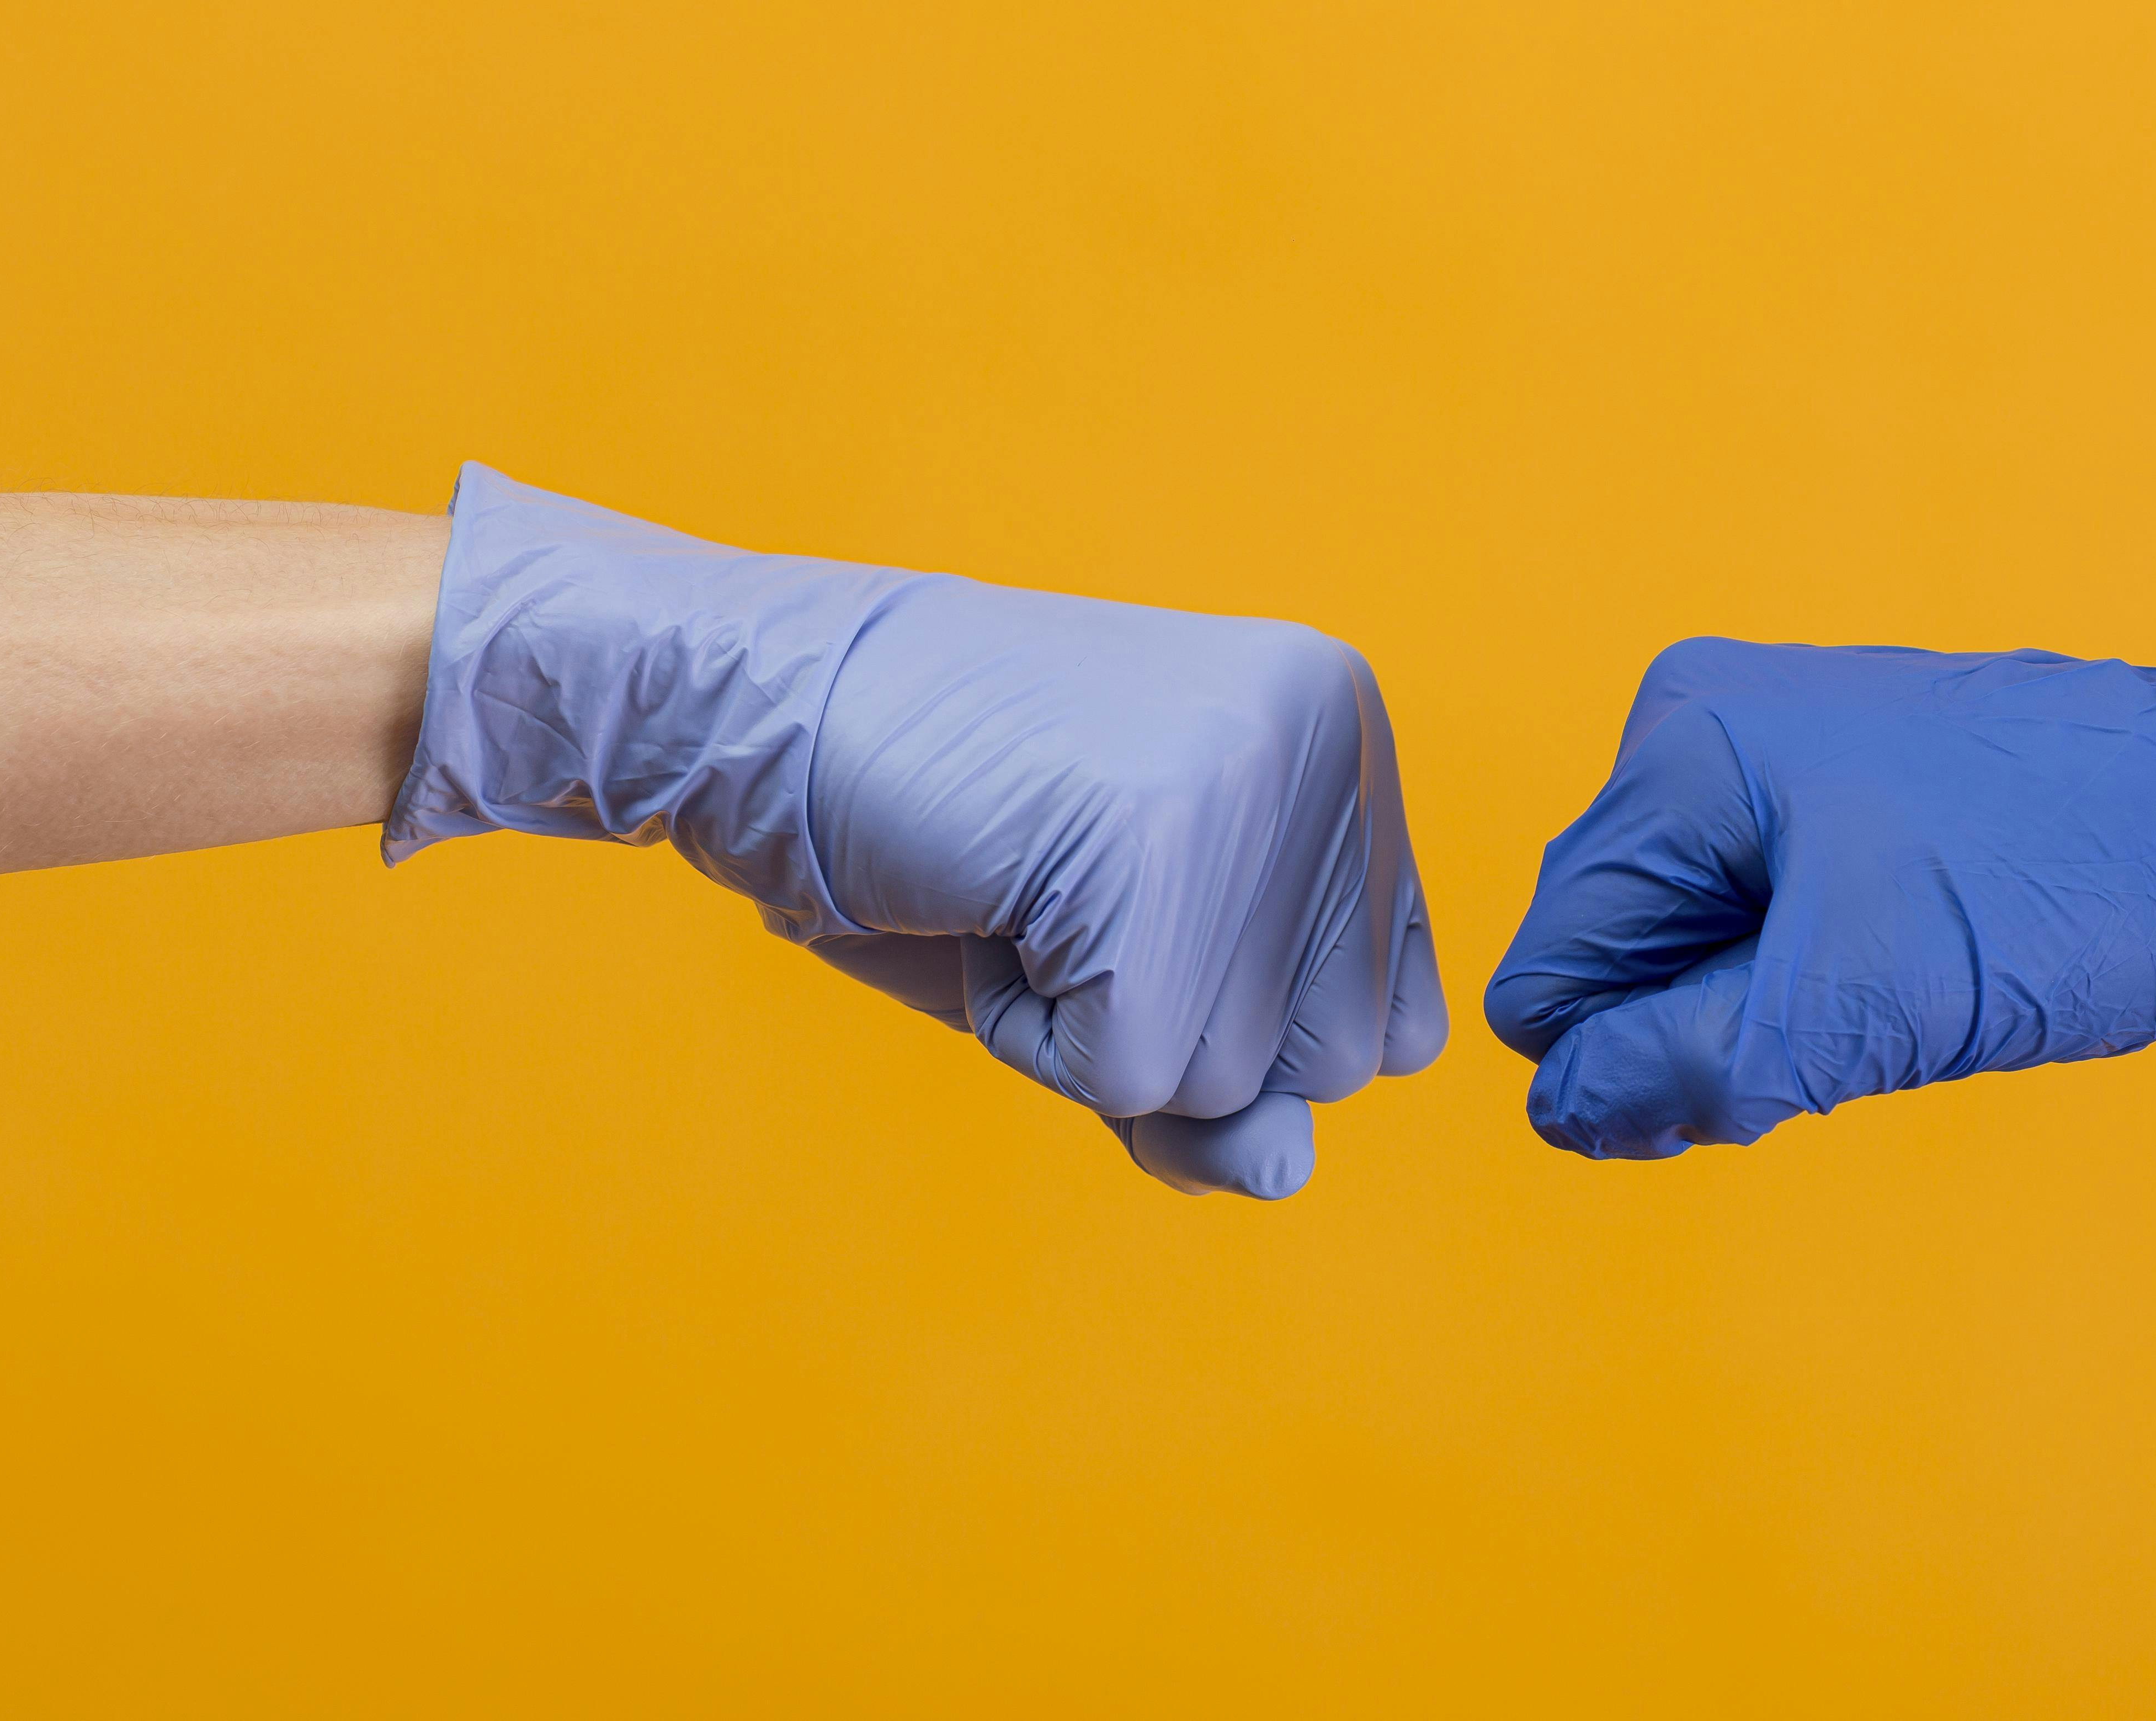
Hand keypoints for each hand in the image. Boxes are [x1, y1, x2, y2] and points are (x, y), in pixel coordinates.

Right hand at [386, 464, 1444, 1197]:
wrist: (766, 709)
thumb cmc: (951, 841)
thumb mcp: (1125, 979)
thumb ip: (1228, 1086)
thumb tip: (1287, 1172)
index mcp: (1346, 738)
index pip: (1389, 1020)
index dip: (1240, 1025)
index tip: (1128, 914)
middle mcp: (1329, 743)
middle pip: (1332, 1063)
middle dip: (1178, 1037)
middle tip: (1060, 903)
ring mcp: (1252, 785)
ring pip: (1233, 1079)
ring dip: (1095, 1034)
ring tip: (1019, 893)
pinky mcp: (1153, 847)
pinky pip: (1126, 1074)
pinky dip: (1028, 1036)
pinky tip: (984, 906)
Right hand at [1484, 638, 2155, 1158]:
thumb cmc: (2068, 892)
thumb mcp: (1857, 1005)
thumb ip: (1682, 1068)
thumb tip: (1561, 1114)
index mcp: (1683, 748)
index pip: (1551, 964)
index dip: (1623, 1063)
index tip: (1761, 1082)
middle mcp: (1707, 726)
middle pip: (1617, 954)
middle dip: (1705, 1031)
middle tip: (1852, 1036)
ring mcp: (1781, 751)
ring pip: (1696, 951)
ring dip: (1771, 1016)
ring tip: (1901, 996)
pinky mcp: (1846, 789)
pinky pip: (1769, 923)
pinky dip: (1822, 981)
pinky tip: (1921, 971)